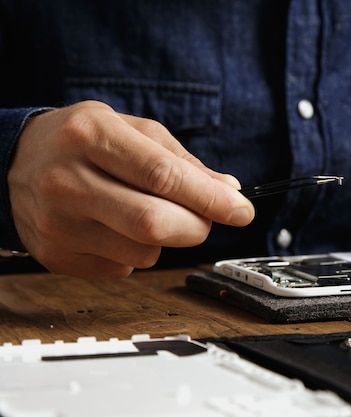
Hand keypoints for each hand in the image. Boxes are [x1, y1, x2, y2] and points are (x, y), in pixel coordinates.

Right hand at [8, 101, 254, 278]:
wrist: (13, 161)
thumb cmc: (81, 141)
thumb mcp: (131, 130)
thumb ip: (182, 160)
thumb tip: (228, 190)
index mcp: (92, 136)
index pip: (164, 176)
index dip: (211, 199)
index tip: (242, 211)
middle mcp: (68, 180)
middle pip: (155, 223)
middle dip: (196, 226)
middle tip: (202, 217)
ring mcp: (58, 223)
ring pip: (144, 253)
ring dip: (164, 240)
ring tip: (142, 211)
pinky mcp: (56, 255)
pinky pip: (124, 268)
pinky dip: (136, 252)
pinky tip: (114, 227)